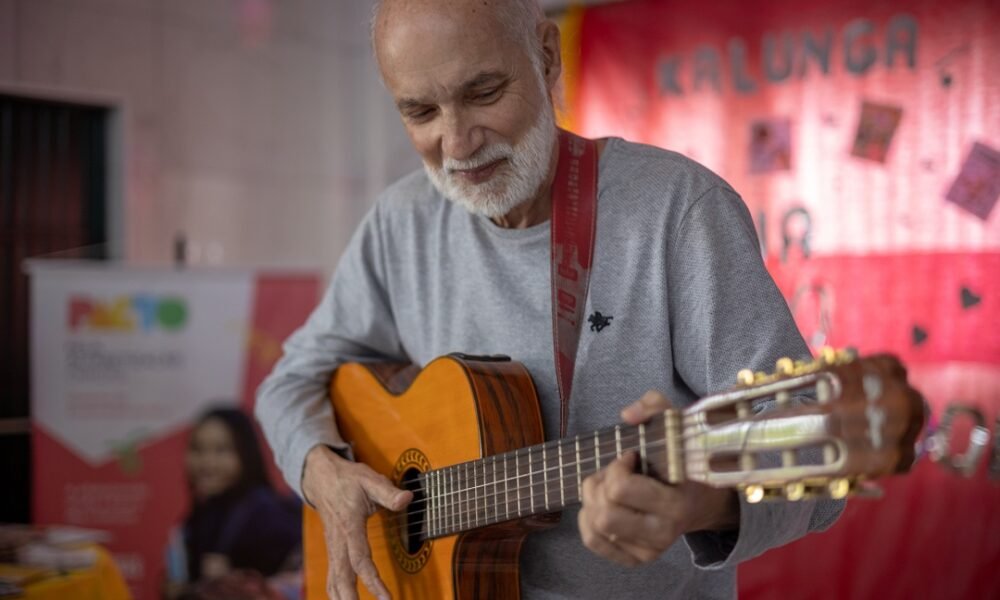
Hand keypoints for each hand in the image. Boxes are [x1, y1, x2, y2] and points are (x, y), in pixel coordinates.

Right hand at [302, 445, 412, 599]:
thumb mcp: (370, 479)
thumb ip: (388, 492)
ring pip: (334, 582)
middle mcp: (338, 542)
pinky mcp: (333, 552)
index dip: (373, 581)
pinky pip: (332, 578)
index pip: (360, 560)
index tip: (386, 599)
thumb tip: (407, 499)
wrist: (321, 479)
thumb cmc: (349, 480)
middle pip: (341, 579)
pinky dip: (338, 593)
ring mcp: (333, 549)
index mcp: (349, 526)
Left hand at [578, 391, 738, 565]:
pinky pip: (593, 541)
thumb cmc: (683, 457)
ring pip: (596, 526)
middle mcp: (664, 531)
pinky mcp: (636, 557)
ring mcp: (650, 549)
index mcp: (676, 502)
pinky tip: (602, 504)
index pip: (621, 488)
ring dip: (593, 501)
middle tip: (616, 473)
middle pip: (604, 513)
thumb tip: (628, 415)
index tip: (631, 456)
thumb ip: (653, 406)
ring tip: (609, 487)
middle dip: (600, 485)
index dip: (617, 465)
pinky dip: (587, 520)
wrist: (703, 498)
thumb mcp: (675, 423)